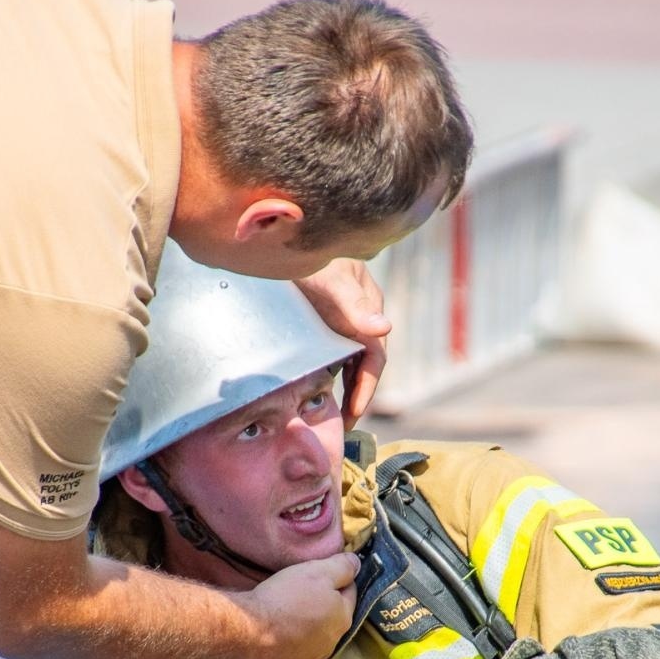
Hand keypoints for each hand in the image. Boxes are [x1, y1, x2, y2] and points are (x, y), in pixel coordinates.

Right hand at [235, 553, 359, 658]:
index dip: (338, 577)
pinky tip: (280, 628)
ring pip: (316, 631)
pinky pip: (297, 646)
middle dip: (324, 601)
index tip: (323, 570)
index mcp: (343, 617)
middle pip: (334, 613)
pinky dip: (293, 636)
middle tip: (304, 588)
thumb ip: (342, 567)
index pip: (350, 591)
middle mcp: (333, 641)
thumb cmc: (285, 599)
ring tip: (290, 608)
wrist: (248, 633)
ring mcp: (312, 657)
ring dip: (309, 621)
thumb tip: (357, 563)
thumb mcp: (316, 572)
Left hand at [292, 259, 390, 426]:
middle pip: (364, 360)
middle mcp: (359, 310)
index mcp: (368, 305)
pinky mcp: (323, 312)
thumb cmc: (305, 253)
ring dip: (344, 384)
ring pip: (349, 355)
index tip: (353, 416)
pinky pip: (333, 346)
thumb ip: (353, 304)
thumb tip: (385, 328)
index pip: (375, 357)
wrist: (274, 234)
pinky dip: (329, 367)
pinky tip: (316, 381)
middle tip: (341, 424)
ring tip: (331, 411)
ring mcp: (342, 311)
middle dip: (357, 393)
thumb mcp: (328, 279)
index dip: (366, 389)